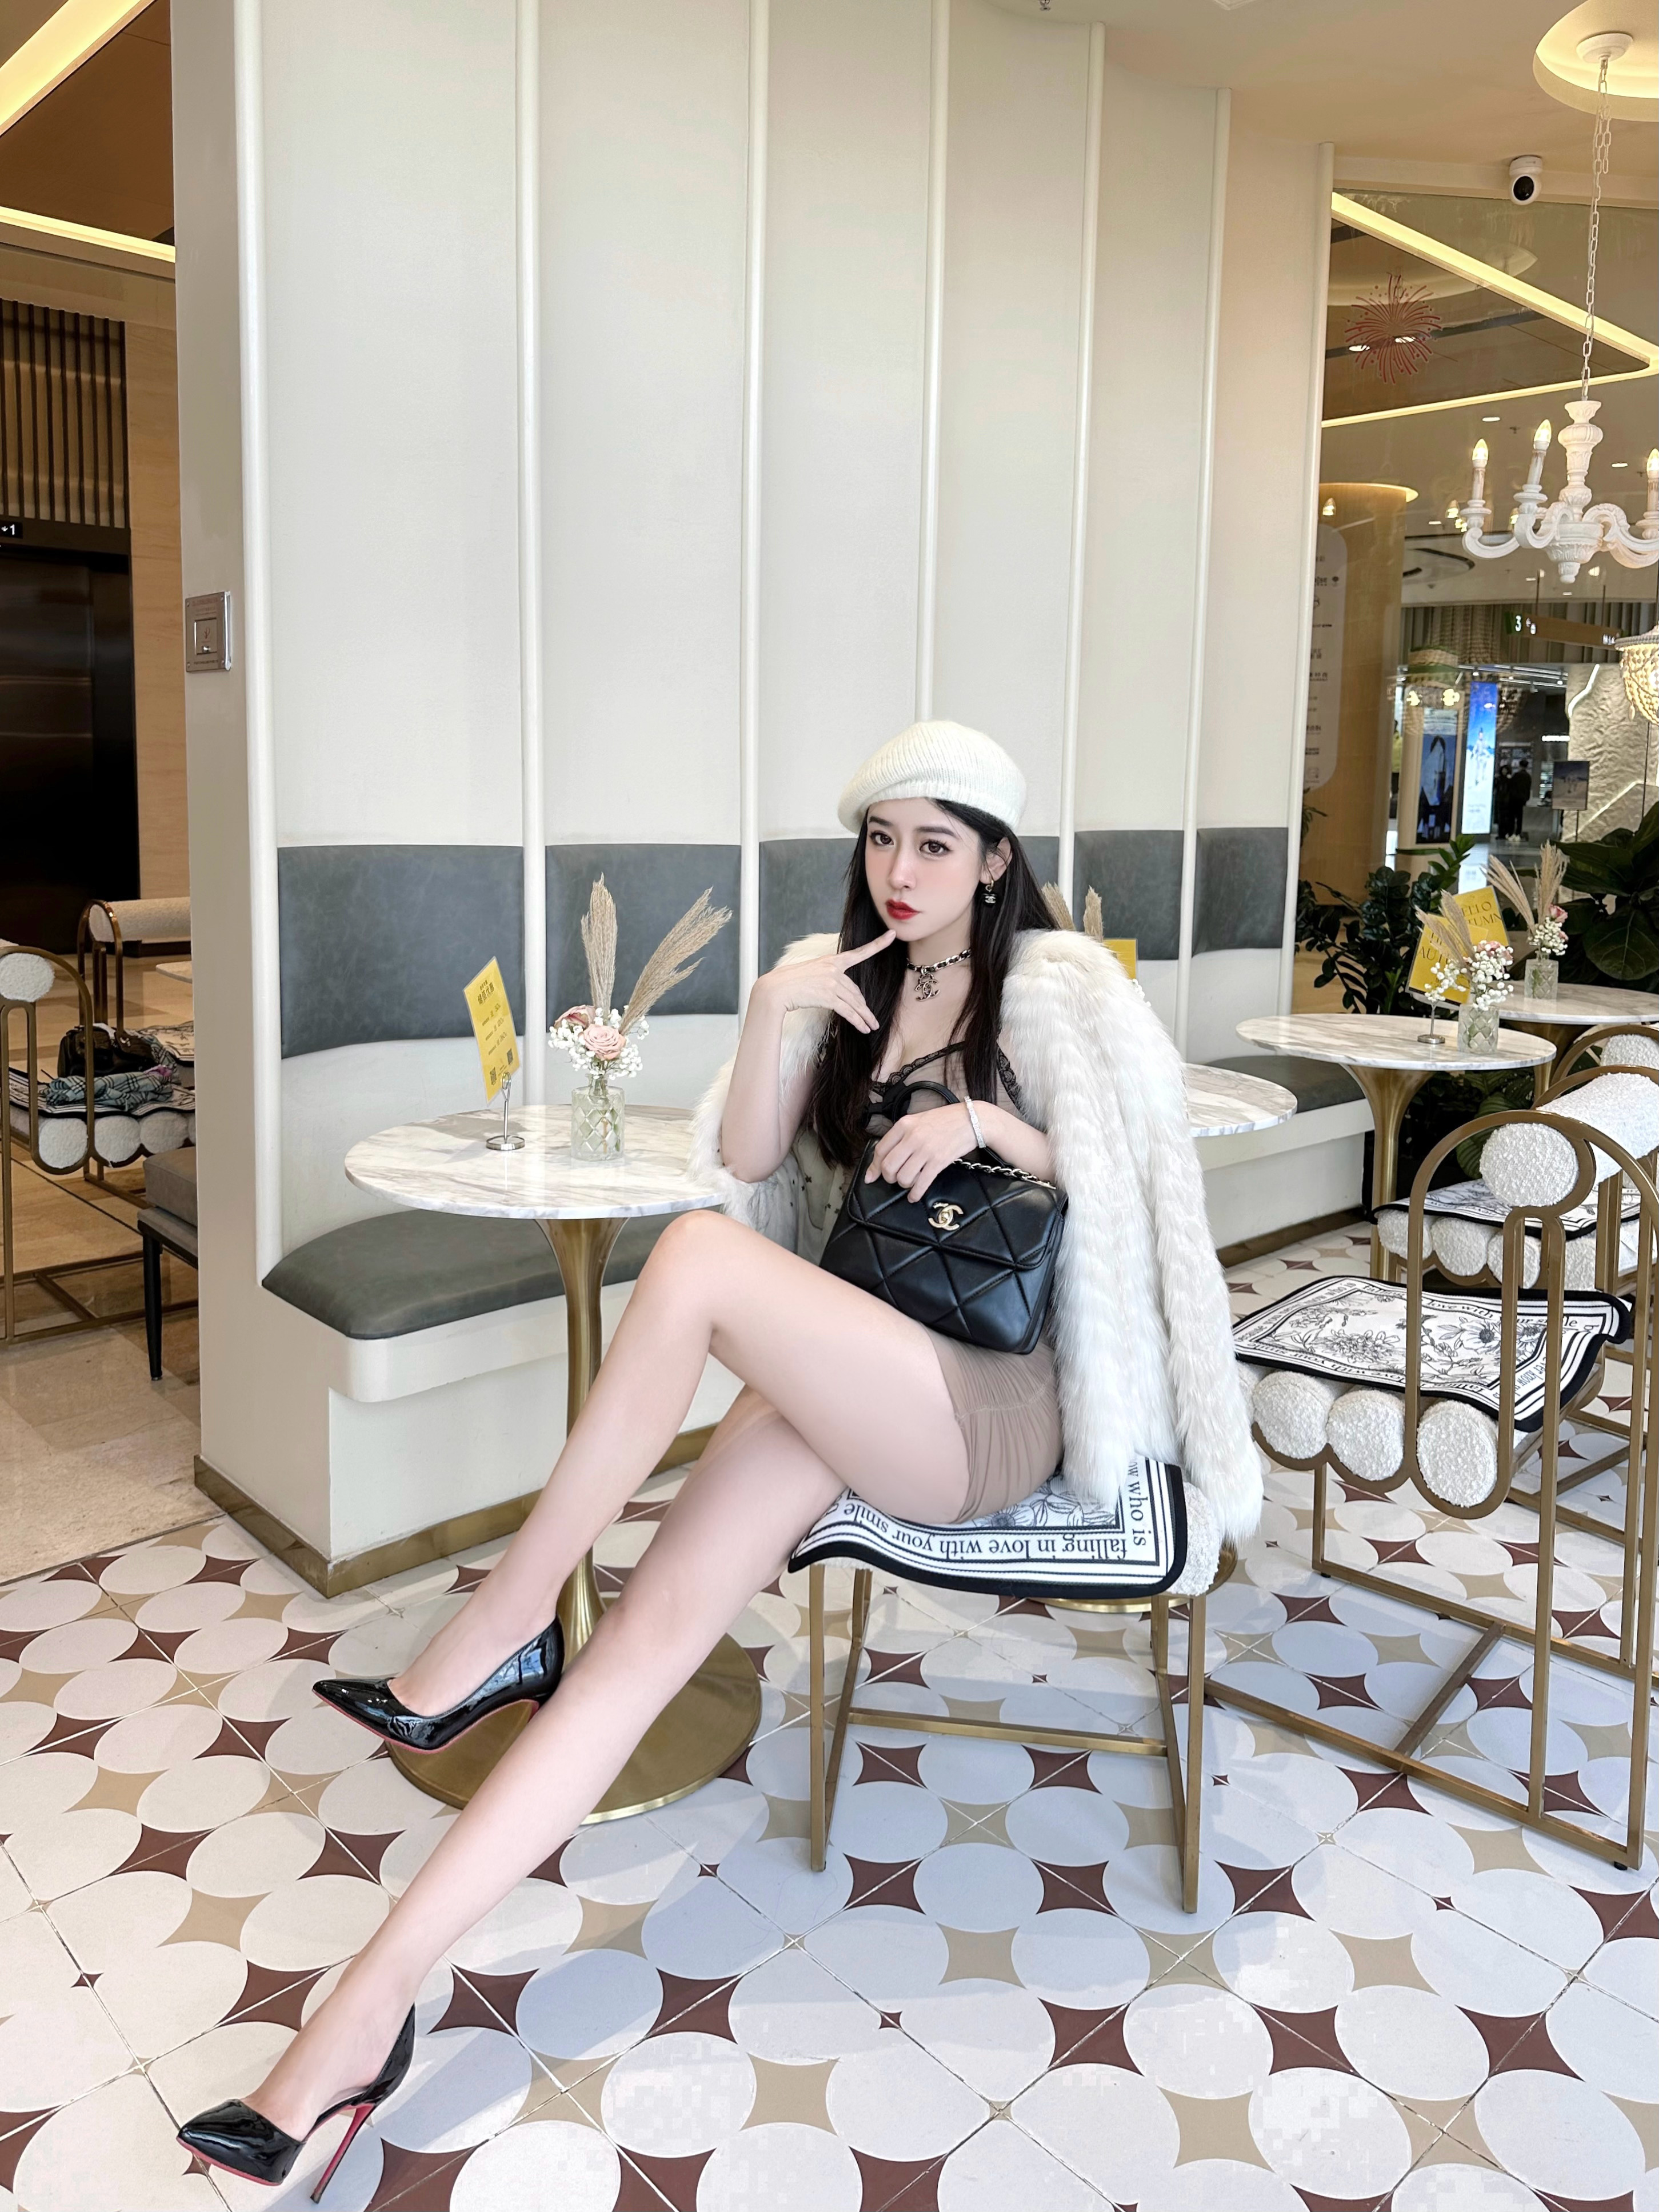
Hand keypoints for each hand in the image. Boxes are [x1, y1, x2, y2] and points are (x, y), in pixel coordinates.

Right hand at [762, 931, 894, 1034]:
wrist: (775, 989)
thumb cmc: (789, 983)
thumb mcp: (810, 973)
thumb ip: (827, 977)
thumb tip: (837, 991)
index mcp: (831, 960)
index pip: (859, 952)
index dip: (878, 944)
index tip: (892, 935)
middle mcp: (834, 969)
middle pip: (855, 991)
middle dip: (864, 1007)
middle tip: (872, 1019)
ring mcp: (831, 982)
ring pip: (855, 1002)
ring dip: (865, 1017)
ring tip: (871, 1026)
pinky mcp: (828, 996)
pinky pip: (848, 1011)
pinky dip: (858, 1021)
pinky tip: (864, 1029)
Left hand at [866, 1103, 977, 1203]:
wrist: (971, 1120)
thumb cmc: (944, 1121)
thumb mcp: (917, 1121)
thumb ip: (900, 1136)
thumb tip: (884, 1158)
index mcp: (904, 1125)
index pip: (880, 1150)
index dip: (874, 1167)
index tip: (871, 1177)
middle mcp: (912, 1137)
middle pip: (888, 1166)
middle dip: (888, 1178)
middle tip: (894, 1178)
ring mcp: (925, 1150)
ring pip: (903, 1177)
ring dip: (903, 1184)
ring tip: (909, 1182)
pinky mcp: (938, 1161)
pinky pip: (921, 1183)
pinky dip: (915, 1194)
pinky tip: (914, 1196)